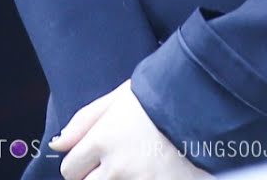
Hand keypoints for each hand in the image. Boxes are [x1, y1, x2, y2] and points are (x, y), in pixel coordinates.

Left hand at [49, 79, 207, 177]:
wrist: (209, 104)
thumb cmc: (163, 95)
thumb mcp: (121, 96)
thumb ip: (86, 119)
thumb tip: (57, 143)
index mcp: (105, 139)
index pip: (70, 168)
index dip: (82, 161)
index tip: (96, 154)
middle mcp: (117, 167)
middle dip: (98, 176)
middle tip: (121, 160)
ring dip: (118, 179)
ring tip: (137, 165)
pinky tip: (151, 171)